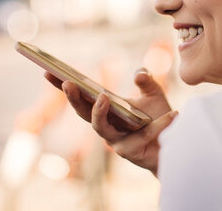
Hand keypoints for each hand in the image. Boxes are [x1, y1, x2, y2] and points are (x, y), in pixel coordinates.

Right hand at [44, 69, 176, 174]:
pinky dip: (159, 124)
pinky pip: (142, 135)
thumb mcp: (155, 94)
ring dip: (99, 112)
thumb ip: (147, 81)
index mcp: (108, 110)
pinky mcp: (130, 152)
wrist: (173, 144)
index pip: (82, 96)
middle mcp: (107, 125)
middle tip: (67, 83)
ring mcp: (116, 140)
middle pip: (83, 113)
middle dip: (73, 99)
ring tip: (103, 96)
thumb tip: (138, 73)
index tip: (47, 70)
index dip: (63, 86)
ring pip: (100, 128)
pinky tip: (173, 114)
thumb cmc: (159, 118)